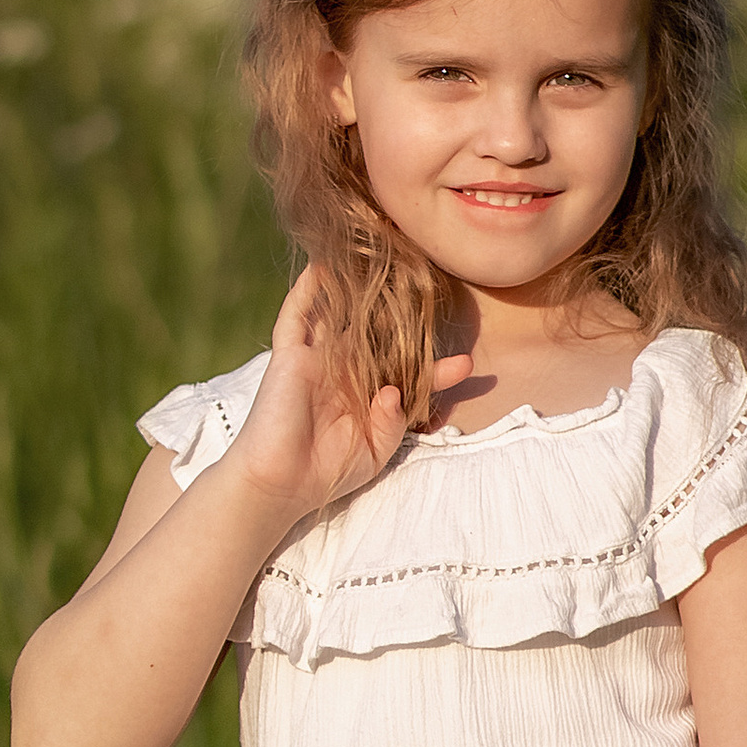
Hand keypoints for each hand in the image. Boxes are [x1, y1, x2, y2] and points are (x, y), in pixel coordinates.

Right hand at [231, 268, 470, 527]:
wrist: (280, 484)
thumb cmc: (328, 473)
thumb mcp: (376, 450)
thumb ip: (393, 421)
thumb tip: (396, 390)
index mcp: (368, 394)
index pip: (407, 372)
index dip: (436, 369)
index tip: (466, 365)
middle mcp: (345, 371)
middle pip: (376, 333)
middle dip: (399, 315)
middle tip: (424, 289)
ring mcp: (317, 361)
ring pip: (337, 315)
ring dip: (353, 290)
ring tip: (376, 262)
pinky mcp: (290, 357)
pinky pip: (296, 317)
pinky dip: (307, 292)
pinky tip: (322, 267)